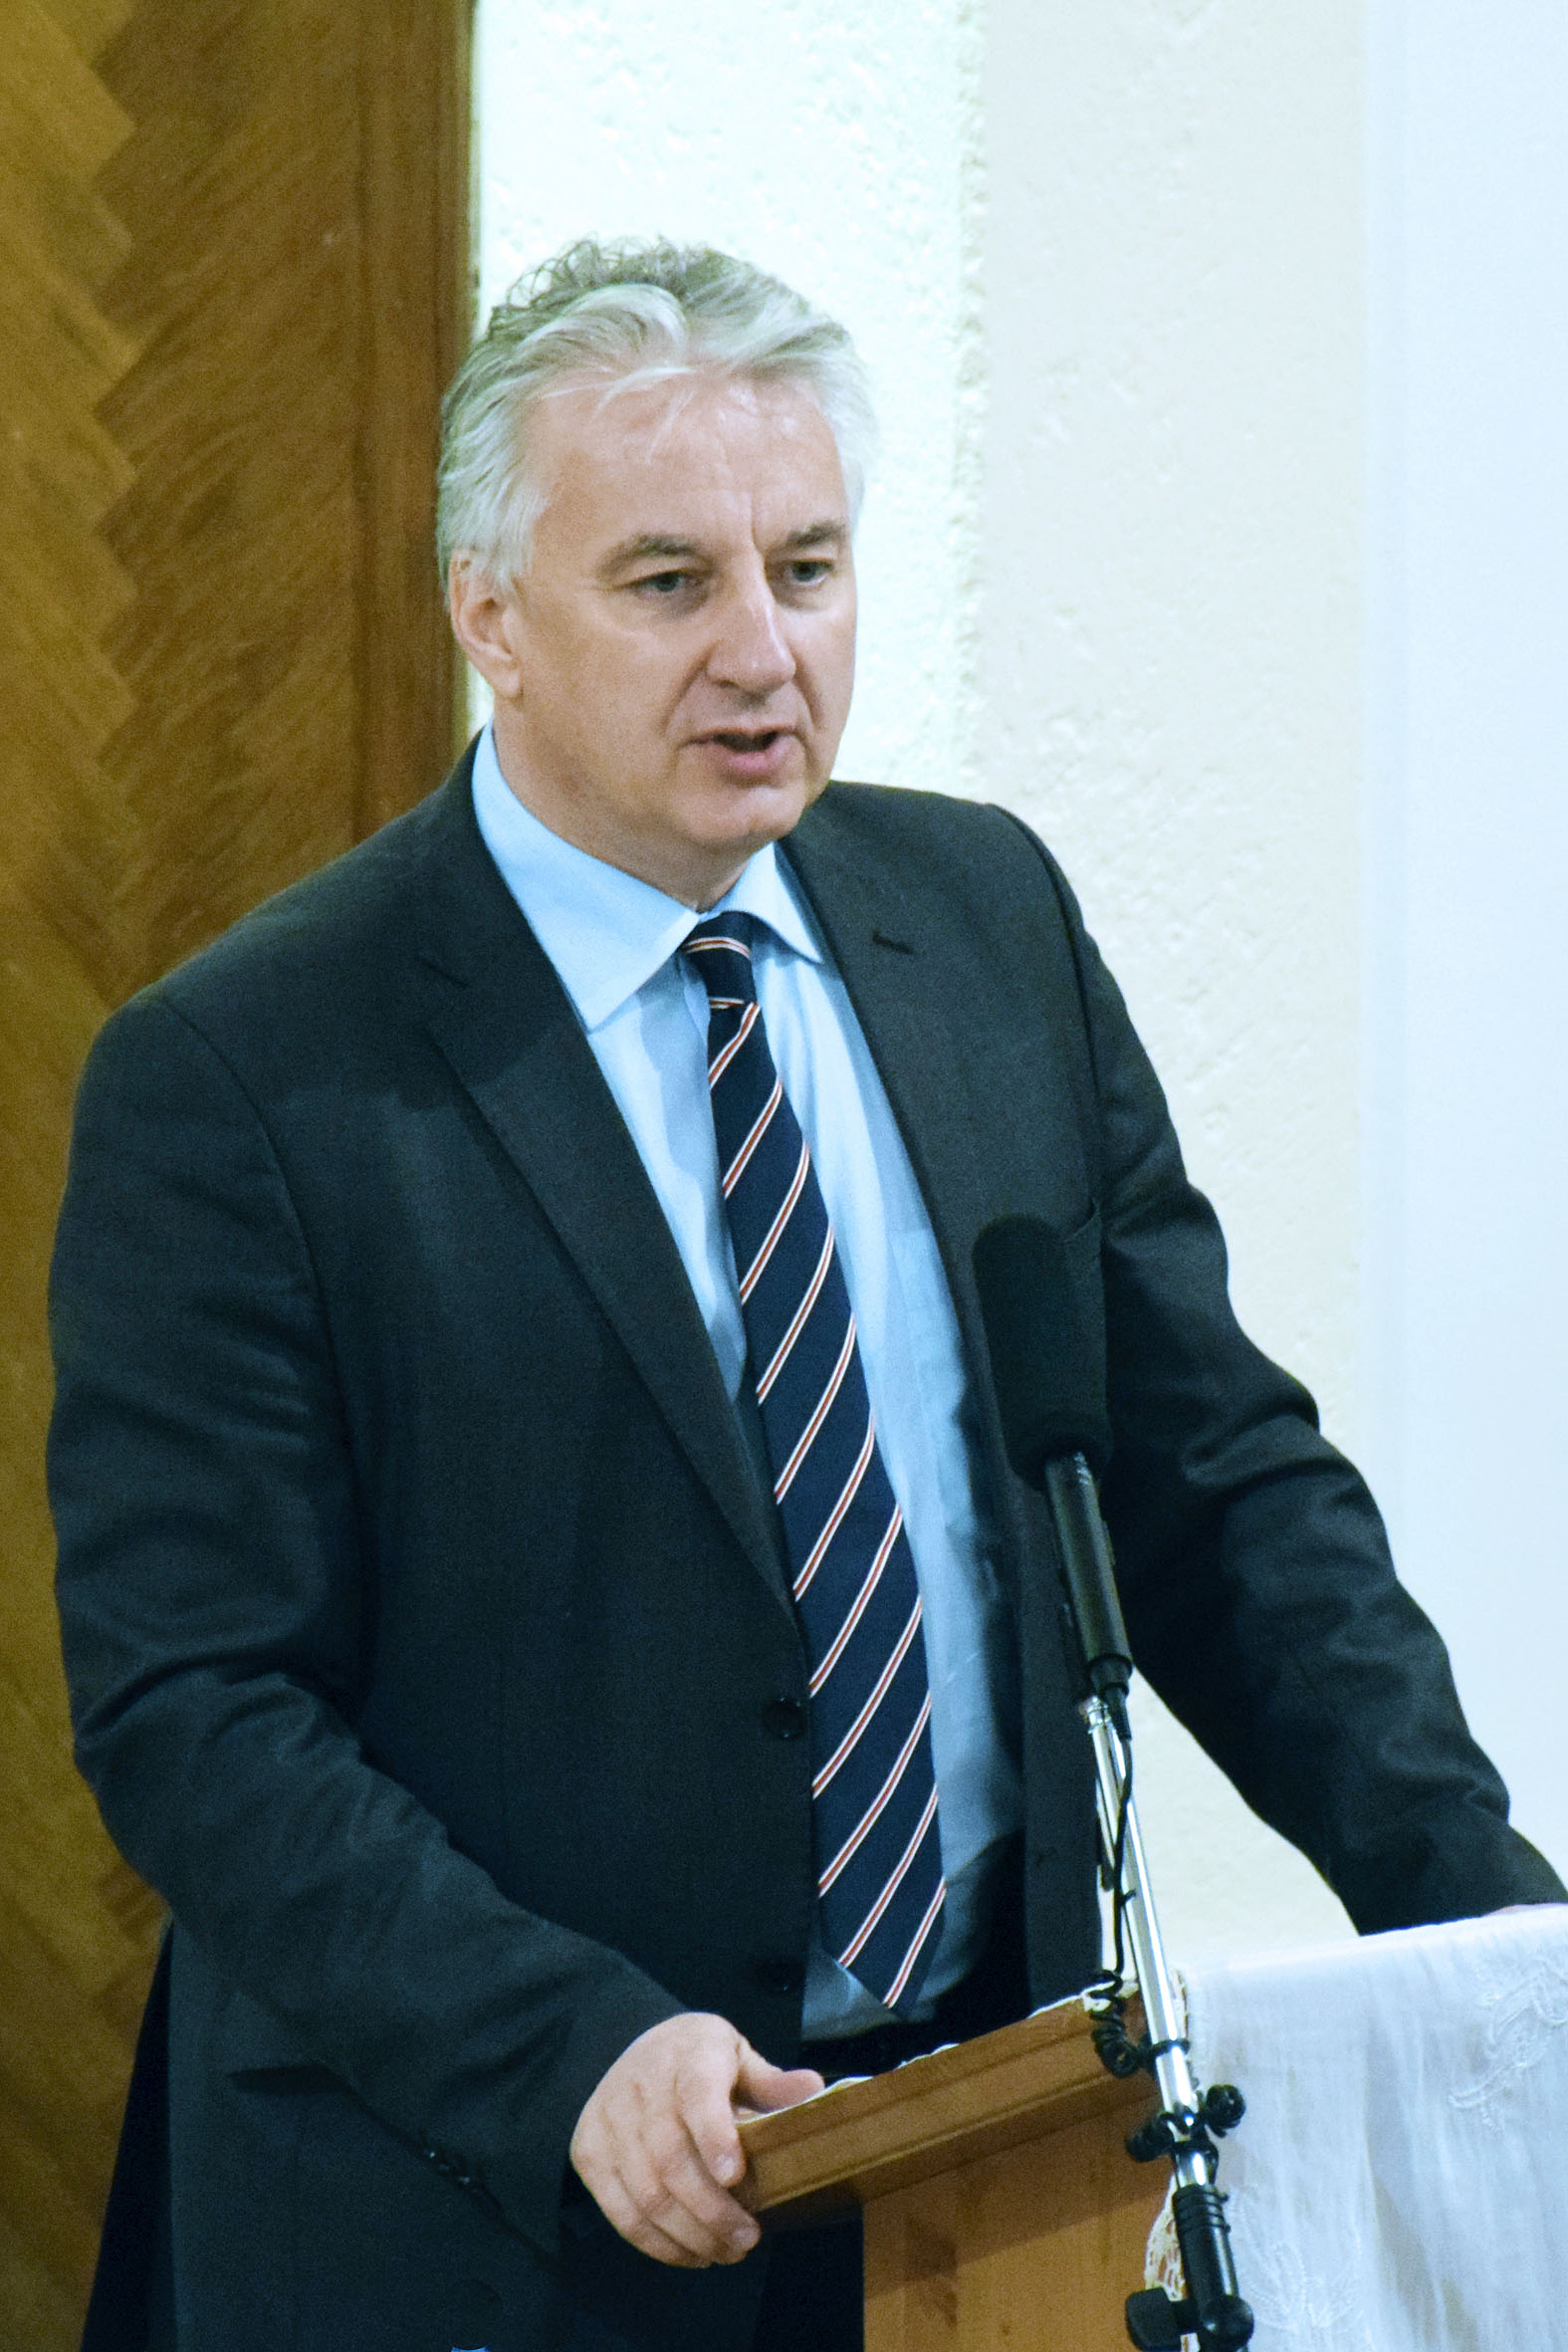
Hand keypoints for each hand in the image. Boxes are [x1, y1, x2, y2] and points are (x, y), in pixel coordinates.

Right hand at [569, 2013, 823, 2266]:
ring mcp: (609, 2121)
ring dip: (689, 2235)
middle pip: (671, 2159)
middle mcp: (641, 2086)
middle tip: (748, 2240)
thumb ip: (771, 2081)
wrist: (631, 2047)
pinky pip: (621, 2212)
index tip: (736, 2176)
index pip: (697, 2093)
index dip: (714, 2136)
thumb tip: (812, 2090)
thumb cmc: (695, 2059)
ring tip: (725, 2252)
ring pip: (647, 2193)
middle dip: (712, 2211)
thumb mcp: (736, 2054)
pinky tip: (690, 2253)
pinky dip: (657, 2244)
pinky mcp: (589, 2152)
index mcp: (688, 2054)